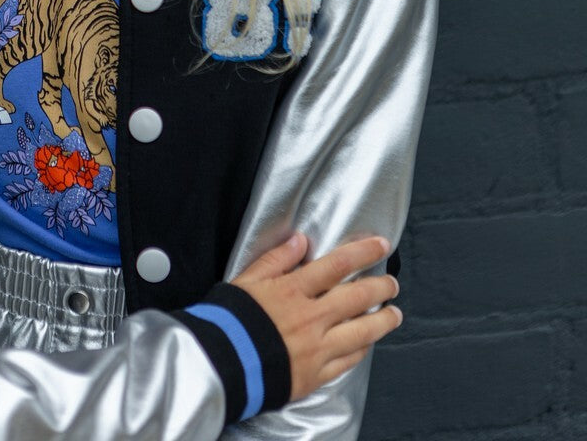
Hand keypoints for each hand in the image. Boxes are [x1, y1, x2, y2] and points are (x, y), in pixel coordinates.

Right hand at [233, 233, 400, 400]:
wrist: (222, 364)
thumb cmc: (230, 321)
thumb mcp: (247, 280)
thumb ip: (275, 259)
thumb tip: (300, 241)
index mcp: (293, 290)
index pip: (338, 265)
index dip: (363, 252)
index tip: (380, 245)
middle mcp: (311, 317)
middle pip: (356, 297)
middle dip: (380, 287)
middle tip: (392, 283)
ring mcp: (316, 348)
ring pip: (361, 332)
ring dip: (382, 321)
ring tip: (394, 314)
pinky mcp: (315, 375)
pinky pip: (347, 361)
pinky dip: (362, 350)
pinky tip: (369, 343)